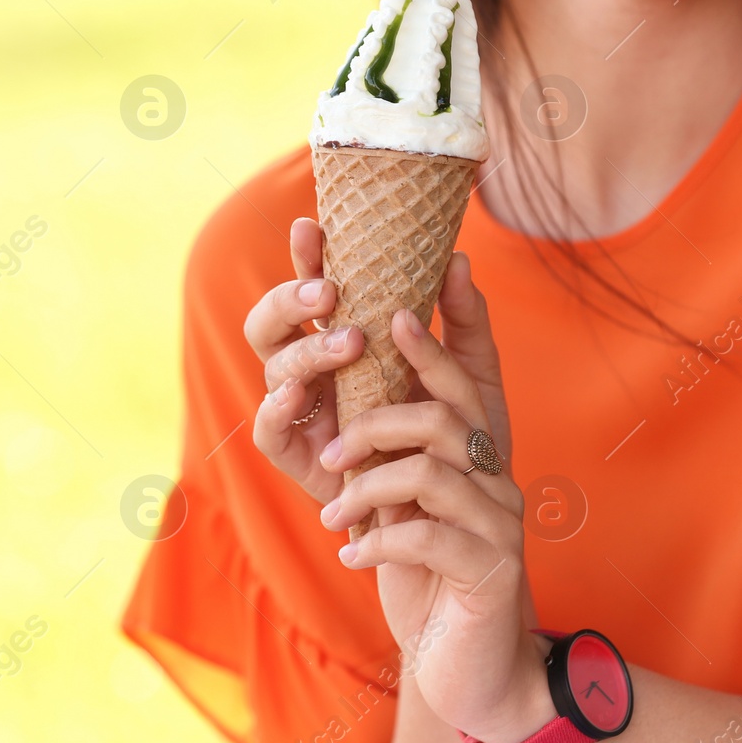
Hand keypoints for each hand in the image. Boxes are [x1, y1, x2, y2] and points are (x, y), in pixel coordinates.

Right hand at [247, 218, 513, 504]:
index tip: (312, 227)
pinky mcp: (299, 456)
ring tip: (349, 344)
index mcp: (346, 339)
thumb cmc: (459, 438)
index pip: (316, 289)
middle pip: (272, 322)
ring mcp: (303, 411)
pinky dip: (278, 408)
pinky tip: (299, 394)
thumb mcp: (472, 374)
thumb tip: (457, 257)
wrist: (458, 515)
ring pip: (273, 367)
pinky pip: (269, 430)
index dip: (308, 257)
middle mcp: (315, 370)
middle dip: (289, 299)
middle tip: (328, 293)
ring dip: (305, 350)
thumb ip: (463, 319)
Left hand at [317, 298, 552, 742]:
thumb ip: (379, 443)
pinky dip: (378, 541)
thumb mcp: (397, 499)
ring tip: (336, 513)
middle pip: (448, 408)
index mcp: (476, 446)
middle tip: (329, 447)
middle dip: (377, 416)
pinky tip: (352, 555)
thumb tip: (337, 383)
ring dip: (369, 487)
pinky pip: (429, 536)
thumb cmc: (424, 570)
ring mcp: (501, 520)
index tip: (391, 307)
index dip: (439, 329)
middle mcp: (497, 473)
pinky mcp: (491, 571)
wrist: (467, 664)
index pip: (468, 368)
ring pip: (432, 469)